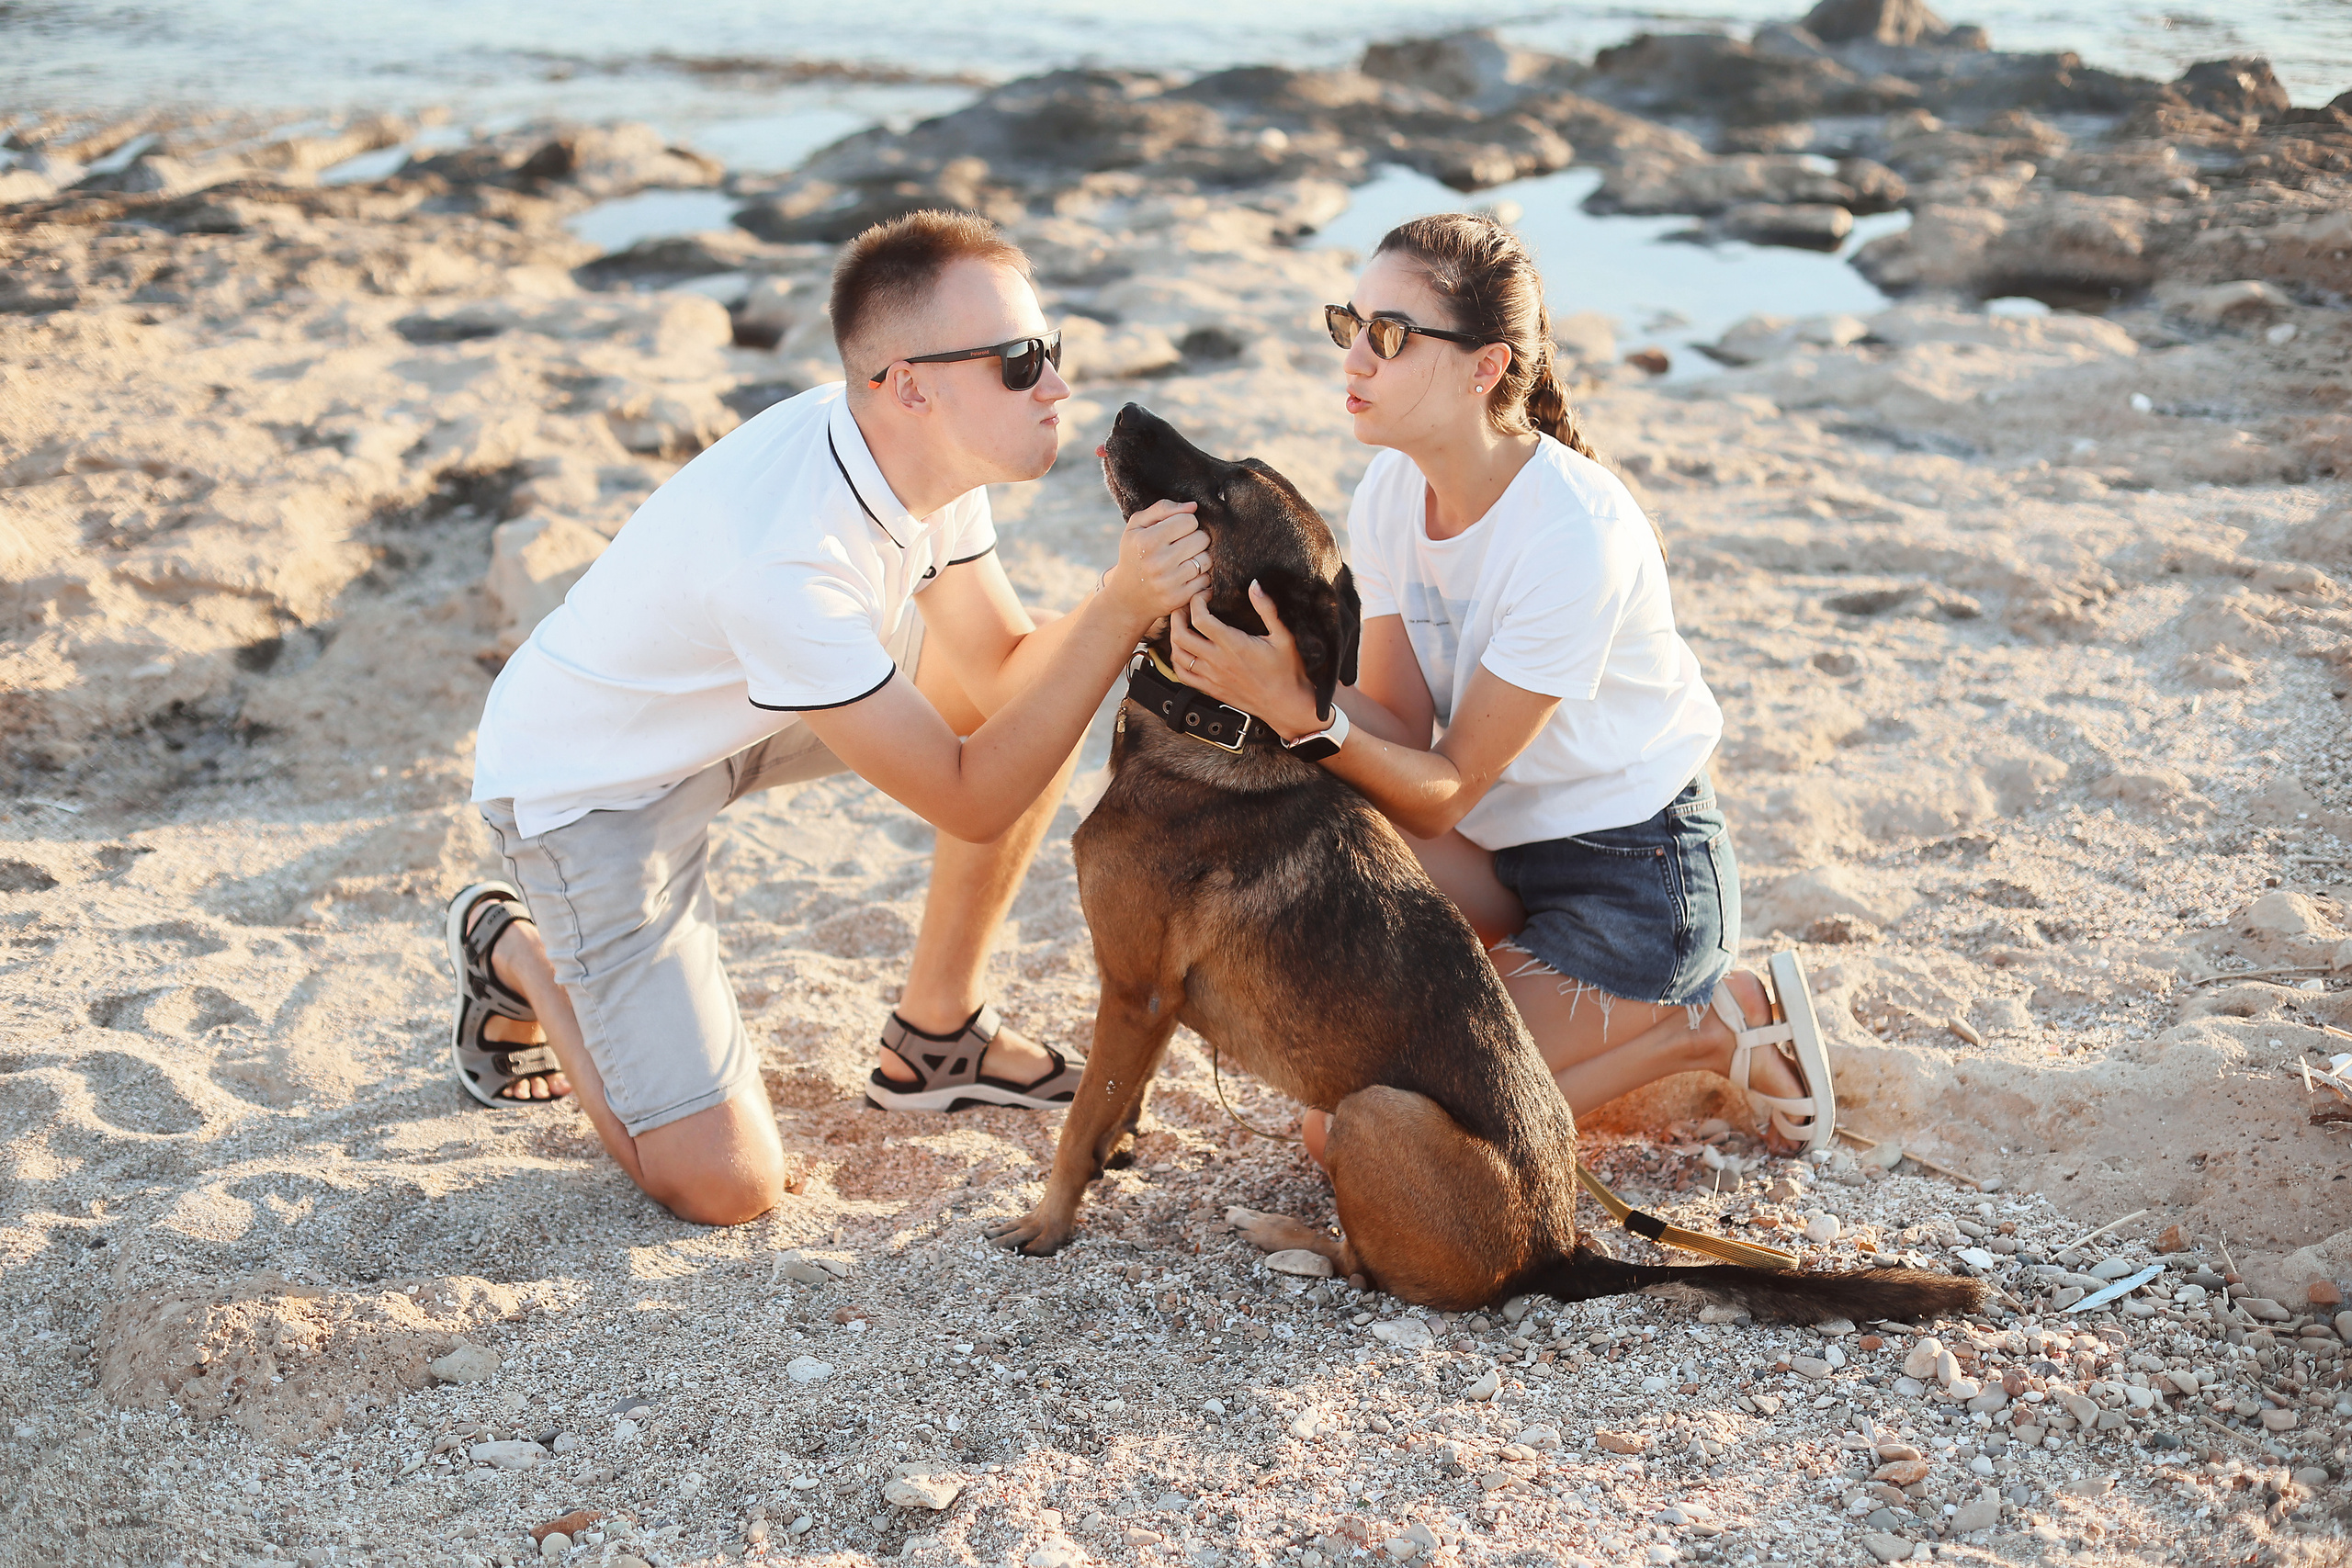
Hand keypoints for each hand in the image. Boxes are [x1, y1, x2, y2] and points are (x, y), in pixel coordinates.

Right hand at [1101, 499, 1205, 626]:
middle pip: (1202, 538)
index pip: (1189, 520)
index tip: (1177, 530)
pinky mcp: (1178, 598)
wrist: (1126, 597)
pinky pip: (1206, 580)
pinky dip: (1200, 576)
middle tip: (1183, 544)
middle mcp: (1158, 562)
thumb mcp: (1136, 526)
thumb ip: (1162, 509)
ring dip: (1200, 557)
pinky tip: (1187, 575)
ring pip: (1207, 559)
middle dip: (1196, 538)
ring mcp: (1169, 583)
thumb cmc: (1134, 554)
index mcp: (1147, 541)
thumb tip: (1193, 506)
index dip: (1185, 522)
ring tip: (1186, 559)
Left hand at [1170, 580, 1325, 740]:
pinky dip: (1177, 660)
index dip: (1196, 601)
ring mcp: (1211, 677)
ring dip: (1174, 637)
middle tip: (1184, 607)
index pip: (1201, 618)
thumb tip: (1254, 585)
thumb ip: (1266, 608)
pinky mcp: (1211, 689)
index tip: (1204, 595)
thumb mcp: (1282, 635)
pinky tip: (1184, 651)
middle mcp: (1218, 661)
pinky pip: (1182, 675)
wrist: (1286, 704)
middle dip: (1177, 615)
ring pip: (1177, 655)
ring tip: (1181, 625)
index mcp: (1233, 645)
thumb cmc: (1287, 671)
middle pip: (1181, 635)